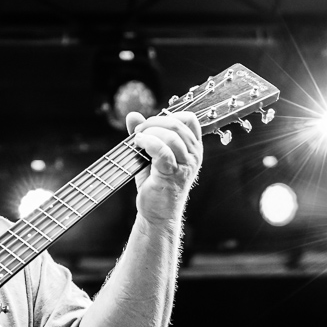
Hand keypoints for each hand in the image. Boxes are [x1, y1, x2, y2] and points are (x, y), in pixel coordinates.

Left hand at [126, 110, 202, 224]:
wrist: (157, 212)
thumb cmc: (155, 182)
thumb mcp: (150, 154)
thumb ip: (144, 133)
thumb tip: (132, 114)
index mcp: (193, 148)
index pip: (189, 119)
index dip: (168, 116)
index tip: (151, 125)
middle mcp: (194, 155)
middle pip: (177, 124)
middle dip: (154, 122)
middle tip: (139, 131)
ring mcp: (185, 165)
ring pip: (171, 136)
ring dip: (150, 132)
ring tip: (138, 139)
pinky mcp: (173, 174)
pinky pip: (162, 151)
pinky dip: (148, 142)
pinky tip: (138, 143)